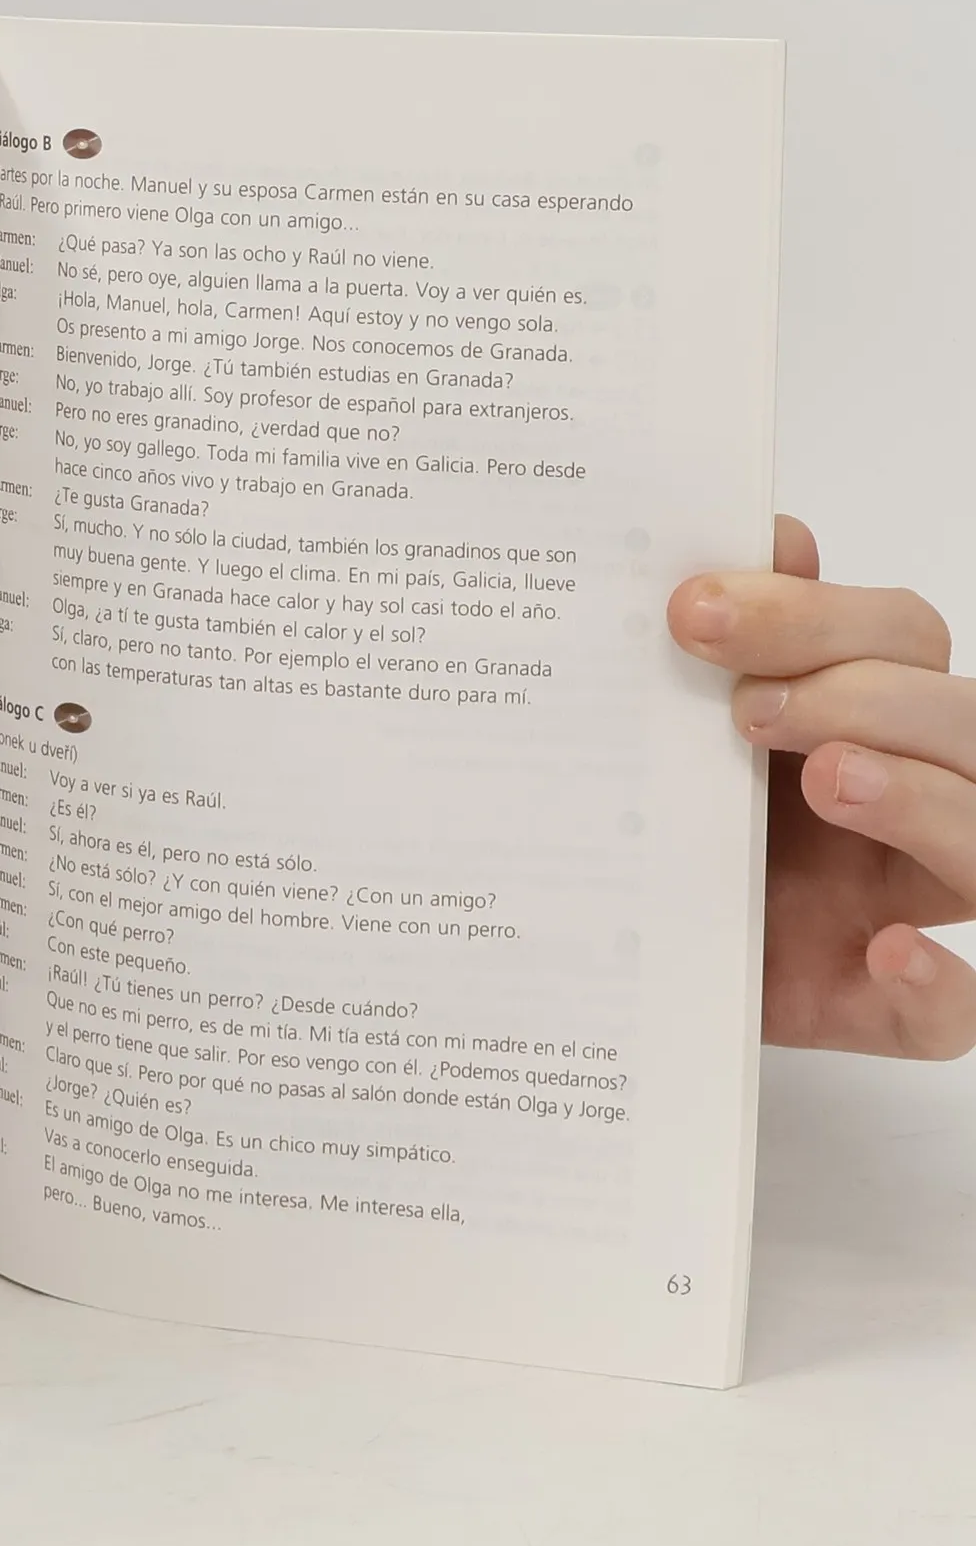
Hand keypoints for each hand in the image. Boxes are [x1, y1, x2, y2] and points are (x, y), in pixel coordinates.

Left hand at [669, 516, 975, 1058]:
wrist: (605, 942)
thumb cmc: (662, 820)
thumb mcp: (673, 726)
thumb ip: (735, 635)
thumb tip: (774, 531)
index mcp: (863, 714)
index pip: (902, 637)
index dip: (818, 615)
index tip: (694, 612)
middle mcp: (906, 800)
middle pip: (965, 725)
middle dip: (864, 696)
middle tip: (744, 710)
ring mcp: (902, 904)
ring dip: (921, 802)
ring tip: (825, 779)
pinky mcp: (875, 1008)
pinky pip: (955, 1014)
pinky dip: (940, 984)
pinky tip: (887, 950)